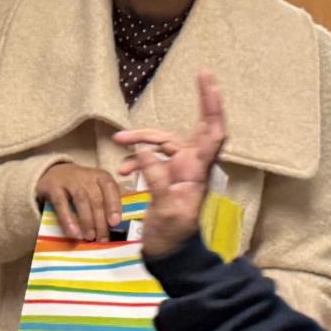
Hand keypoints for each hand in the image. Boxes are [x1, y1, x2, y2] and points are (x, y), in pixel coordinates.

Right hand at [35, 162, 127, 242]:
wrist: (52, 173)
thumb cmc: (81, 186)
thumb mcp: (97, 188)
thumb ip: (110, 200)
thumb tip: (127, 219)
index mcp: (101, 176)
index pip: (110, 188)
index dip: (114, 205)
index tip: (115, 223)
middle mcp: (86, 175)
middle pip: (96, 198)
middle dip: (101, 220)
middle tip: (103, 239)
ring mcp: (69, 180)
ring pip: (81, 200)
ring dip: (87, 221)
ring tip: (90, 237)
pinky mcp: (53, 187)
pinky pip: (61, 204)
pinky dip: (68, 220)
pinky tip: (73, 233)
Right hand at [116, 70, 228, 261]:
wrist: (169, 255)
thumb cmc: (172, 236)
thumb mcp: (164, 209)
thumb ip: (157, 179)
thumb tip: (144, 152)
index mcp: (197, 171)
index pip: (212, 133)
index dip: (213, 107)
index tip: (209, 82)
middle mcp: (193, 166)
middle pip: (195, 128)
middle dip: (200, 102)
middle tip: (201, 74)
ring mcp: (181, 171)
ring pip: (165, 143)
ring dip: (143, 140)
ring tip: (117, 143)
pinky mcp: (168, 178)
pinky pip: (154, 159)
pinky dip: (138, 159)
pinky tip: (124, 169)